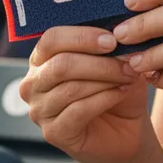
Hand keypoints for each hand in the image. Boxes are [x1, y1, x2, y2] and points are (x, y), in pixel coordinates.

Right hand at [20, 27, 149, 162]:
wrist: (126, 129)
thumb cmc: (118, 88)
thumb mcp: (116, 60)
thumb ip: (110, 45)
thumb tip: (118, 30)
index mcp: (42, 58)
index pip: (51, 39)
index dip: (82, 36)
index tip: (112, 40)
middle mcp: (34, 83)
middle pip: (61, 64)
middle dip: (100, 62)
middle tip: (128, 62)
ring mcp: (40, 110)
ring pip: (71, 88)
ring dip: (106, 80)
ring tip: (128, 77)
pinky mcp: (53, 133)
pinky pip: (79, 110)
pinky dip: (105, 98)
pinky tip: (121, 92)